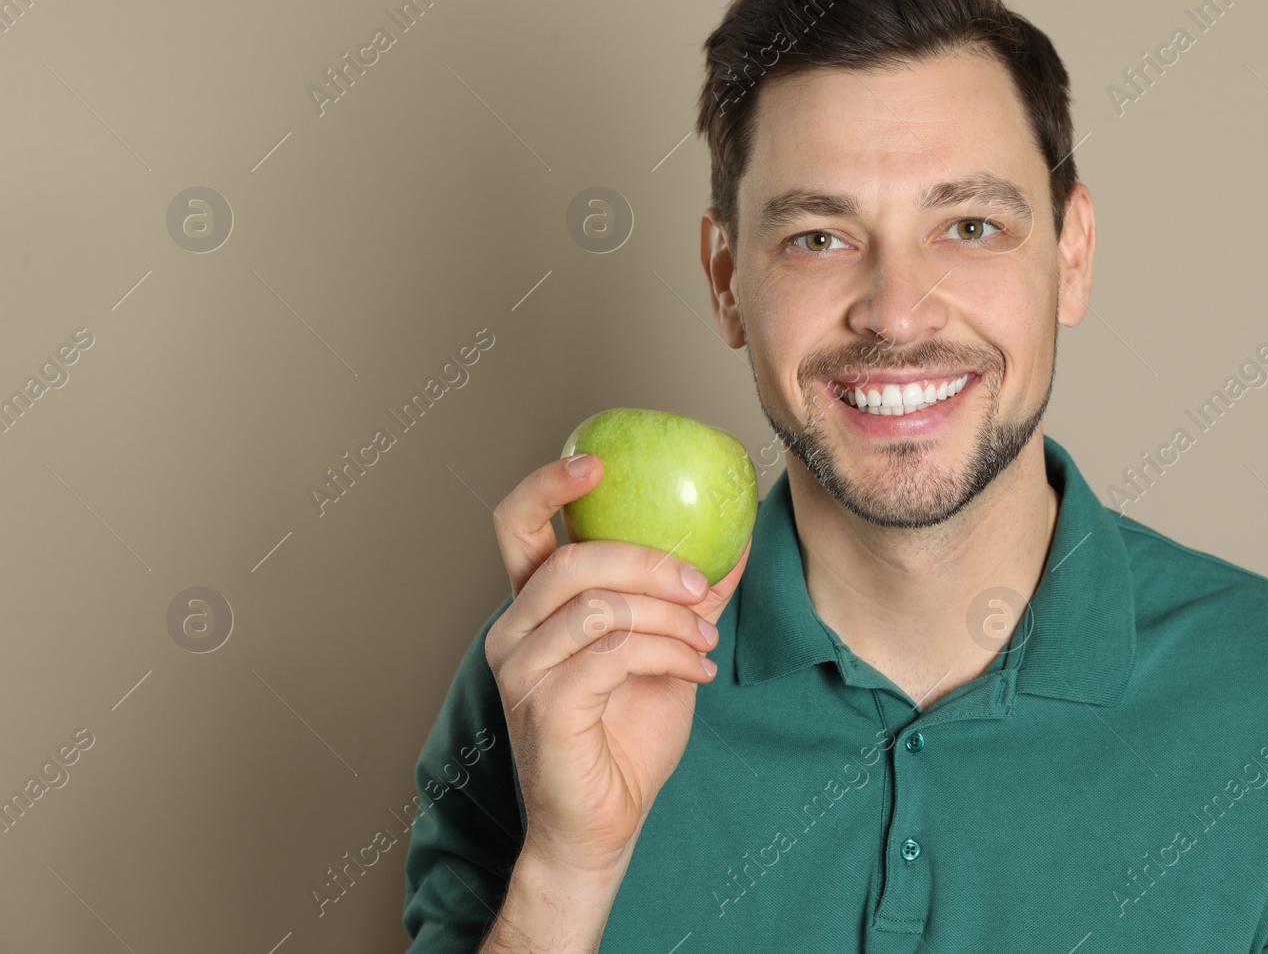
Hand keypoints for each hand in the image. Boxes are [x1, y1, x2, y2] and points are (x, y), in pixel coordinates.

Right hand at [484, 452, 751, 874]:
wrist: (605, 823)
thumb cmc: (625, 736)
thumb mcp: (666, 649)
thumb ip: (687, 597)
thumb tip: (736, 541)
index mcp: (534, 607)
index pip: (517, 524)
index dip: (549, 485)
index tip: (598, 462)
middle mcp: (514, 630)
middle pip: (574, 560)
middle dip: (648, 562)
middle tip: (699, 584)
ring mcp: (521, 669)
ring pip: (598, 606)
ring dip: (667, 618)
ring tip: (703, 643)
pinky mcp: (544, 705)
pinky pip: (612, 654)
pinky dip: (666, 653)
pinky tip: (694, 672)